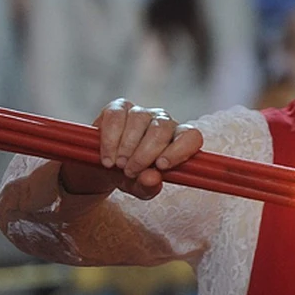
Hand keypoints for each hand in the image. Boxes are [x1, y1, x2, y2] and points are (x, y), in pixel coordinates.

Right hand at [60, 98, 203, 199]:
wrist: (103, 166)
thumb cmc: (130, 175)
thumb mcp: (139, 187)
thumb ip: (148, 186)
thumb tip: (152, 179)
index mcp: (177, 140)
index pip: (192, 137)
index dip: (179, 150)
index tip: (161, 166)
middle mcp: (163, 122)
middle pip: (162, 129)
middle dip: (144, 154)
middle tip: (129, 171)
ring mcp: (142, 112)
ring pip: (139, 120)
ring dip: (126, 147)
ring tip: (117, 165)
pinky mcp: (119, 107)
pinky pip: (116, 116)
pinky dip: (110, 139)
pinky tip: (107, 156)